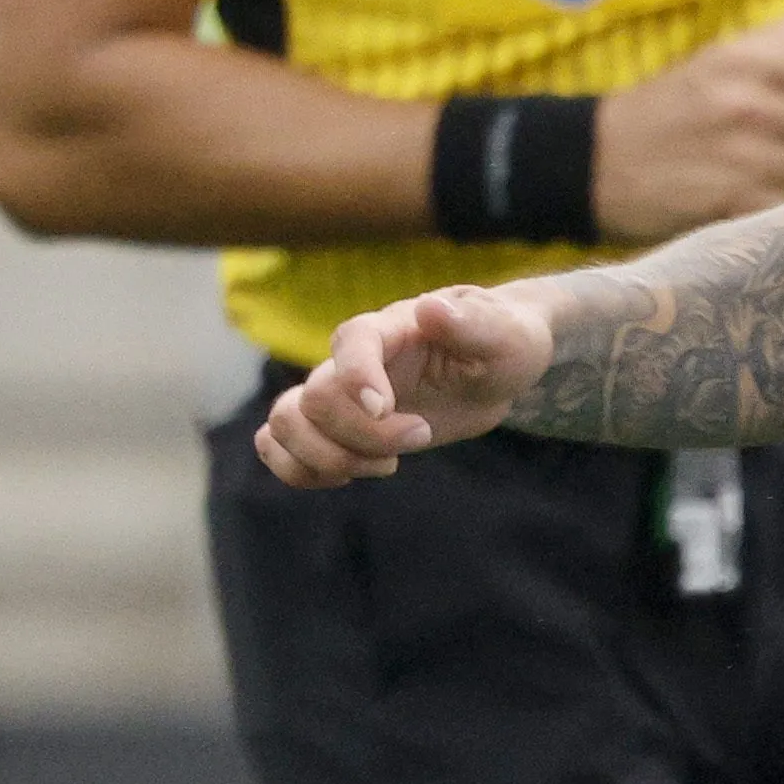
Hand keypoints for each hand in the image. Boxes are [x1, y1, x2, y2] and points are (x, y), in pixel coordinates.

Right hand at [259, 283, 556, 484]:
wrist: (493, 366)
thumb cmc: (503, 343)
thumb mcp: (506, 334)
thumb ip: (474, 325)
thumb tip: (430, 308)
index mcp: (389, 328)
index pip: (350, 343)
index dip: (356, 379)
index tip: (386, 409)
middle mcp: (350, 359)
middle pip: (317, 400)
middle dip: (366, 436)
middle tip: (423, 436)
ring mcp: (336, 394)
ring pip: (283, 424)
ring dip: (327, 459)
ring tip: (385, 465)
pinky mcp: (333, 426)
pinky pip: (278, 447)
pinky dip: (301, 471)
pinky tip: (353, 474)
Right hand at [594, 17, 783, 240]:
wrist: (599, 160)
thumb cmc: (671, 104)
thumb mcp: (719, 57)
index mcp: (742, 60)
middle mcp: (745, 104)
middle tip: (767, 131)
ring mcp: (741, 156)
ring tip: (751, 161)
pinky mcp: (734, 202)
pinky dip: (768, 200)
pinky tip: (740, 189)